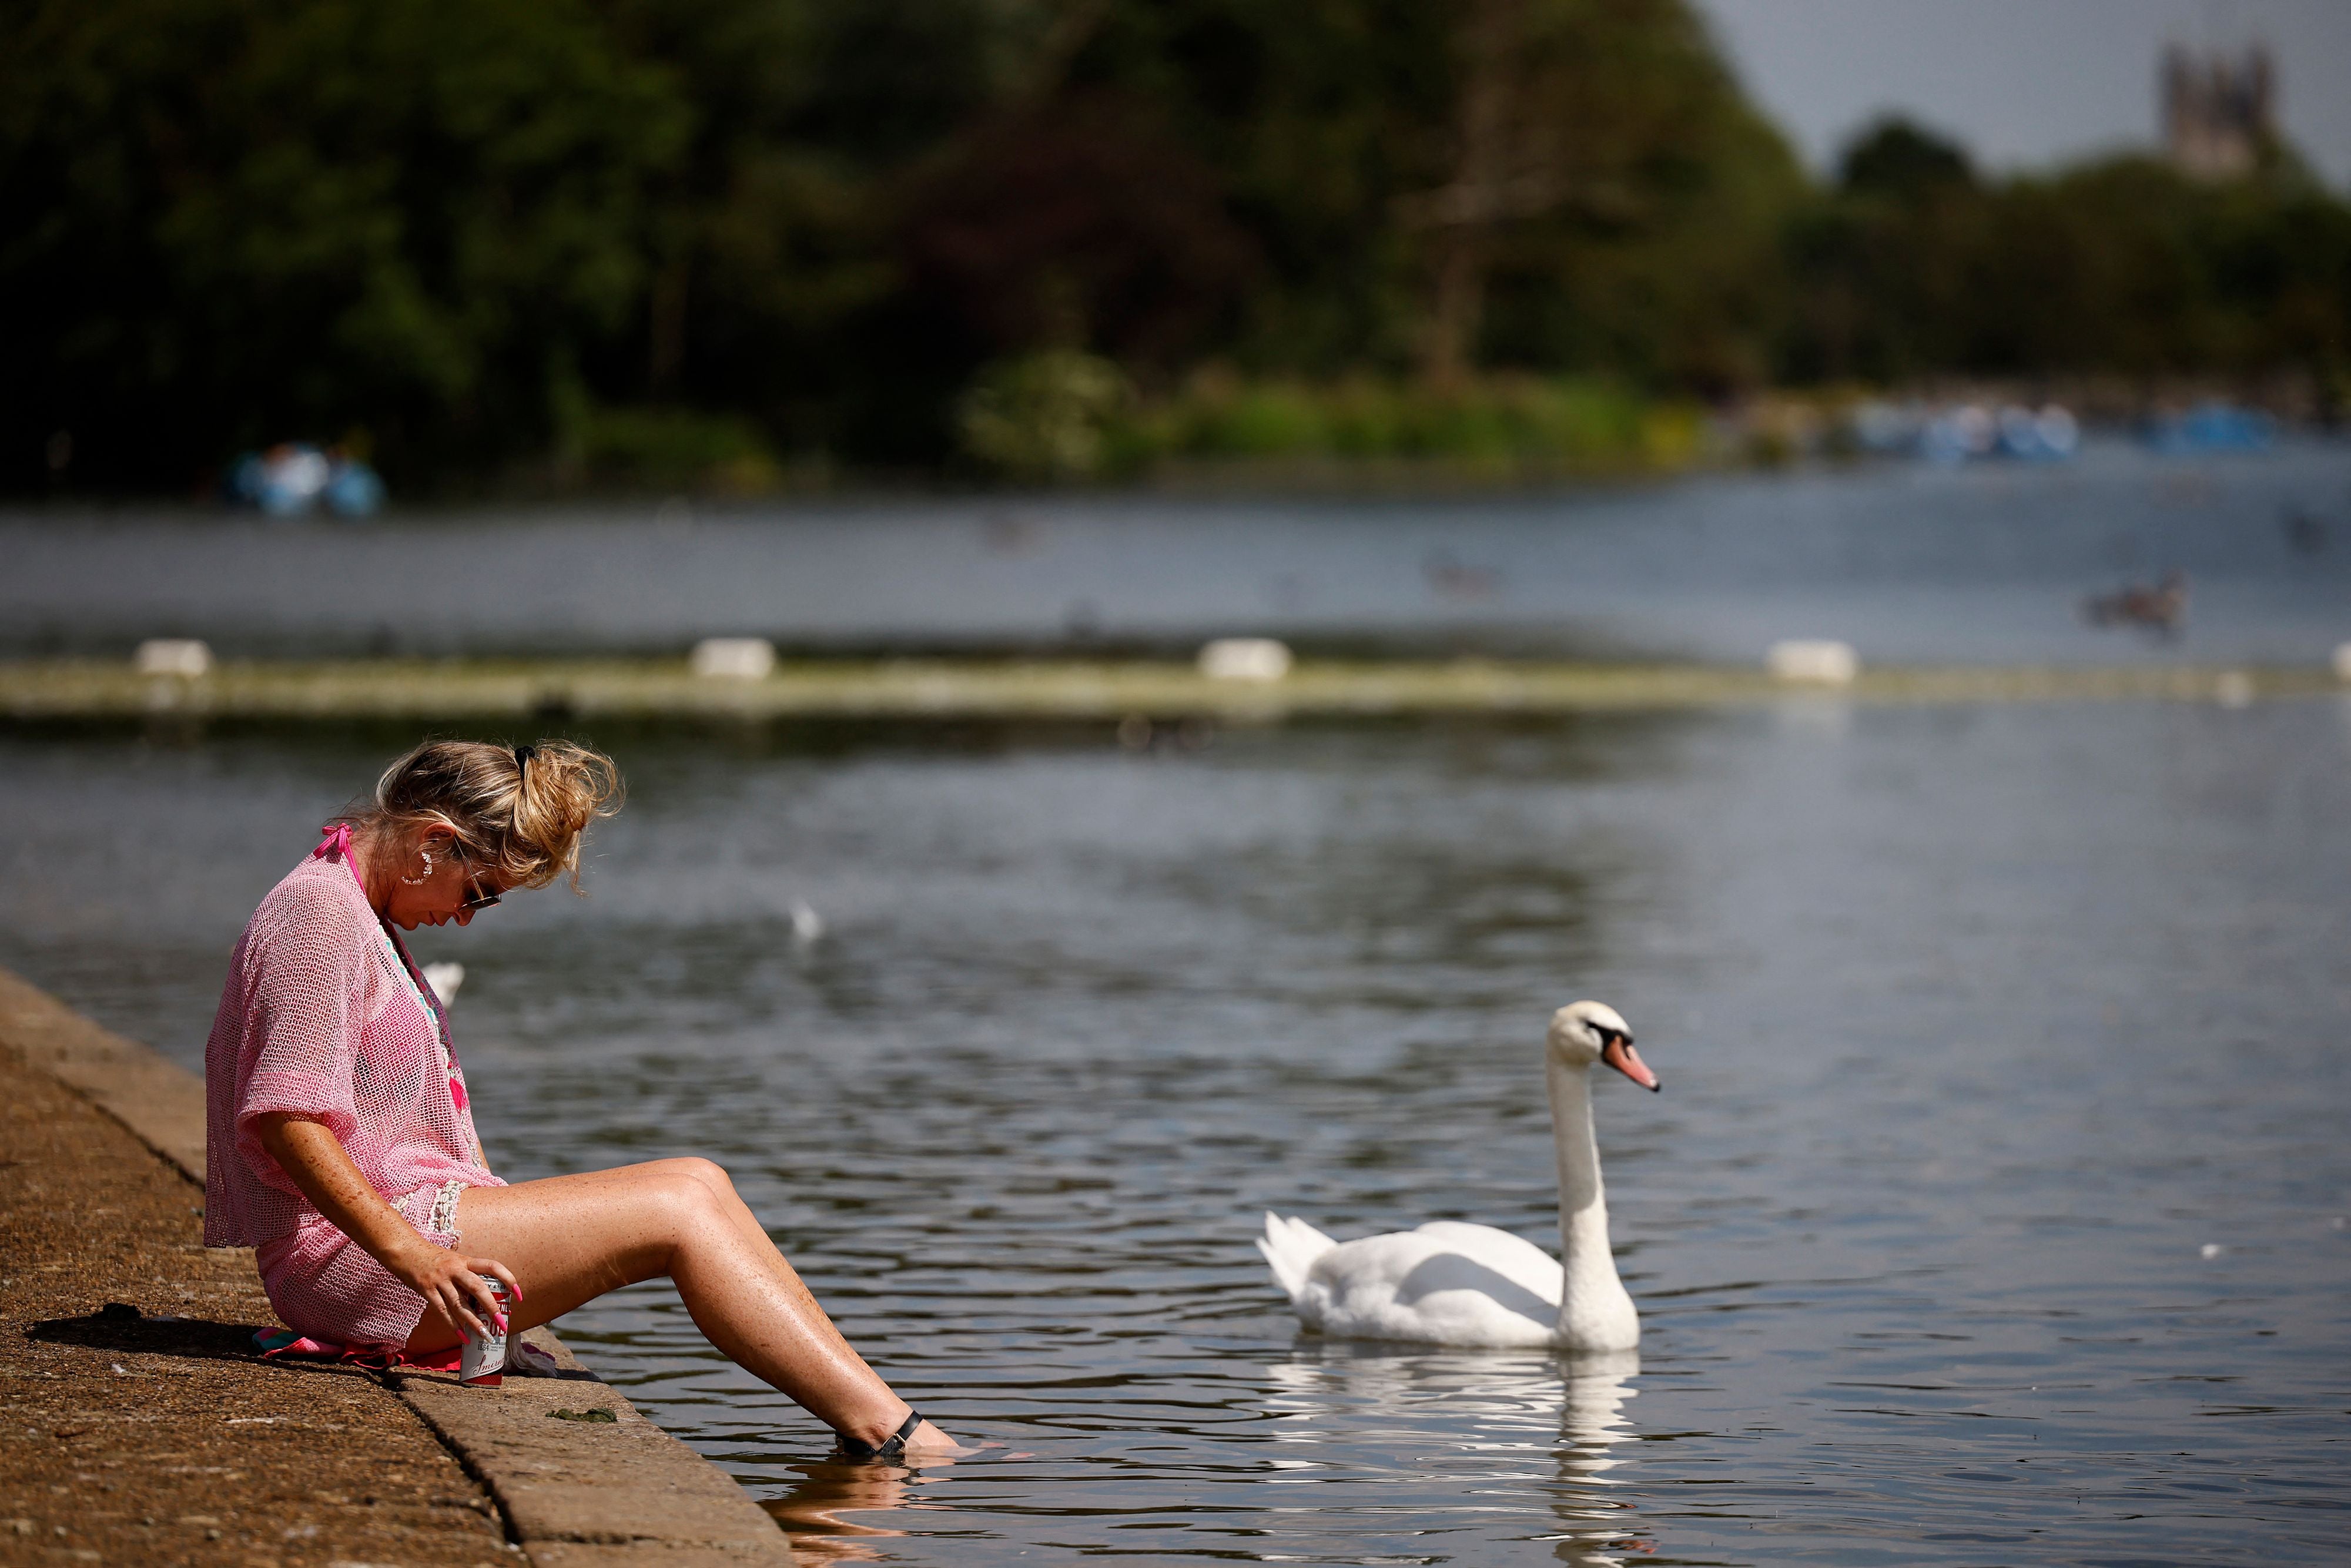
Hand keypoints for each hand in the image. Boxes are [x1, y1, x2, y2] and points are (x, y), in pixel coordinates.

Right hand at [391, 1243, 522, 1342]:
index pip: (493, 1267)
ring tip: (484, 1336)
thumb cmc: (434, 1258)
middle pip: (478, 1288)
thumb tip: (482, 1298)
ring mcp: (440, 1280)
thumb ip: (467, 1276)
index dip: (508, 1279)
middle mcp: (455, 1269)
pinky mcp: (427, 1290)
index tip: (518, 1295)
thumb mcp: (455, 1261)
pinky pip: (442, 1310)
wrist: (406, 1250)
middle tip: (502, 1324)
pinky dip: (453, 1325)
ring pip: (460, 1304)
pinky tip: (462, 1336)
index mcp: (466, 1261)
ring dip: (473, 1322)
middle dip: (492, 1307)